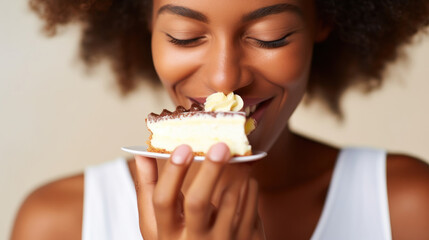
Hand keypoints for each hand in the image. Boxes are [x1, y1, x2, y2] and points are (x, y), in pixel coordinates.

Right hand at [134, 143, 264, 239]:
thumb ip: (149, 188)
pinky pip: (250, 206)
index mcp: (166, 232)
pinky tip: (246, 175)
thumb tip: (142, 153)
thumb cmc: (178, 238)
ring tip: (237, 156)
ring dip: (236, 173)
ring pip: (230, 201)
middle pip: (198, 202)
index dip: (172, 173)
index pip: (163, 200)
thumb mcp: (156, 222)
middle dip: (210, 171)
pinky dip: (249, 185)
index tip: (183, 147)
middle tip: (220, 146)